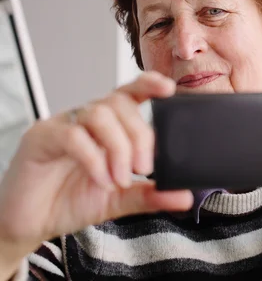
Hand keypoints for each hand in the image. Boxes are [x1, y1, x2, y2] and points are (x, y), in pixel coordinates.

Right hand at [0, 72, 192, 259]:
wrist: (31, 224)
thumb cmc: (69, 202)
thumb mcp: (119, 199)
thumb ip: (150, 195)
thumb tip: (184, 196)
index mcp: (107, 125)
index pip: (130, 93)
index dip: (149, 84)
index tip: (169, 89)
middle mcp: (85, 118)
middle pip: (119, 104)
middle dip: (139, 135)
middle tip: (143, 168)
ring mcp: (62, 124)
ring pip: (99, 114)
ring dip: (118, 147)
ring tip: (119, 177)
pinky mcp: (40, 137)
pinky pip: (73, 135)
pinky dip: (94, 158)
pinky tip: (101, 179)